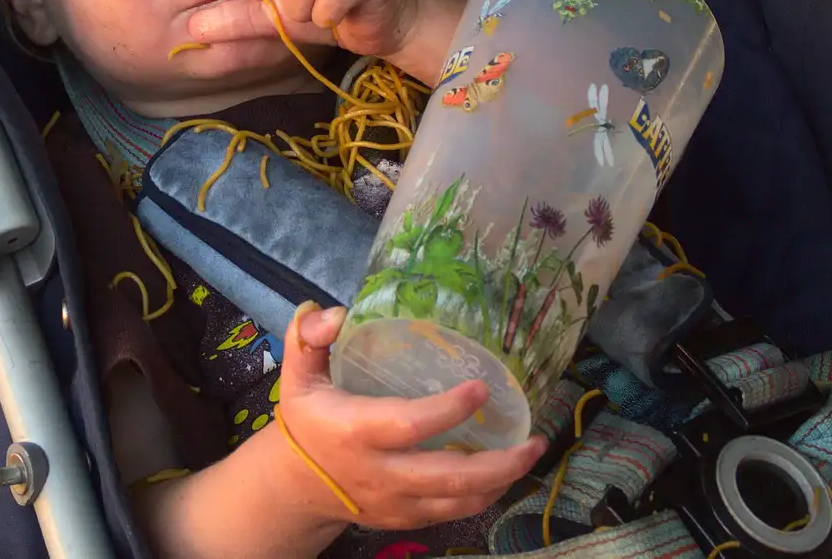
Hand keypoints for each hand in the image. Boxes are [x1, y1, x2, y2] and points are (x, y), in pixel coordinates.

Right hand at [269, 303, 545, 531]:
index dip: (447, 410)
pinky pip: (454, 513)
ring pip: (458, 501)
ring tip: (532, 450)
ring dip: (502, 480)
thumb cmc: (307, 421)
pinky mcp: (407, 517)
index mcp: (355, 431)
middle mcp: (380, 473)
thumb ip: (309, 337)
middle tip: (535, 438)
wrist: (297, 487)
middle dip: (498, 462)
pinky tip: (506, 471)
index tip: (481, 388)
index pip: (407, 425)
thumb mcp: (297, 375)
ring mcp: (396, 501)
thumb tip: (337, 313)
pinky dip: (485, 494)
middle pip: (447, 477)